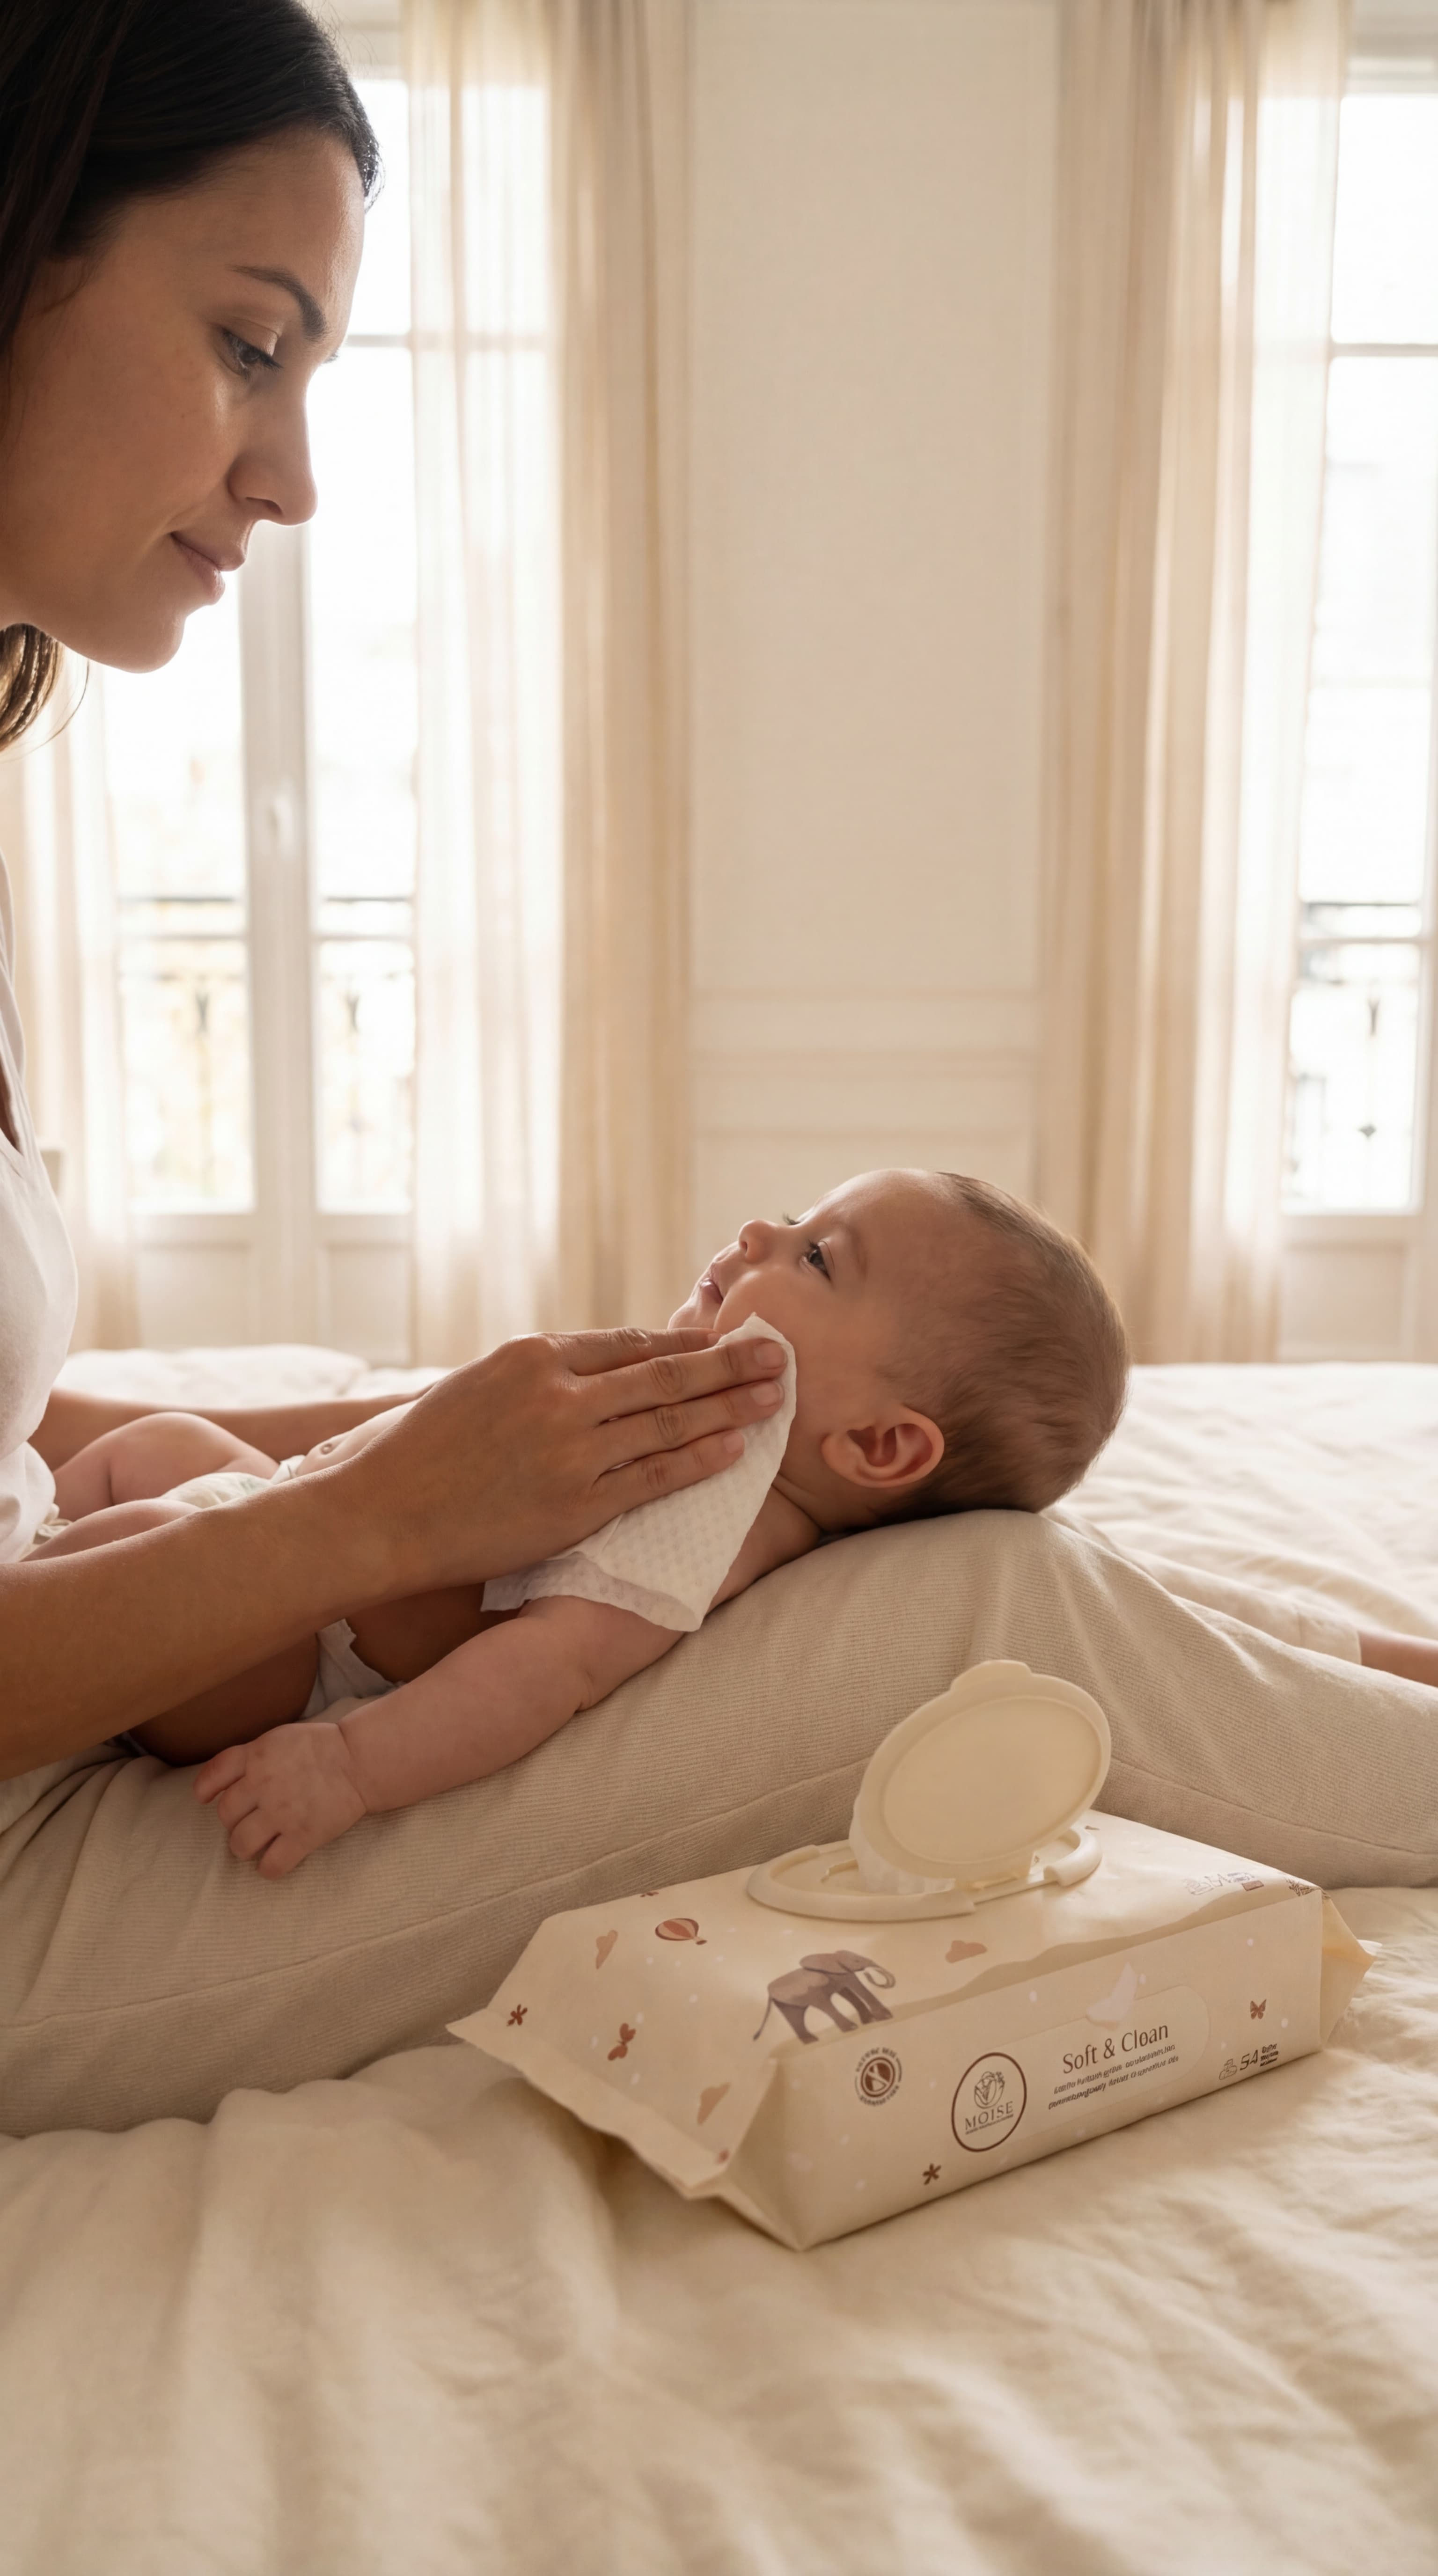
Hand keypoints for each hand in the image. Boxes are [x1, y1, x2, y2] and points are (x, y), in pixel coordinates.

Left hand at [196, 1723, 367, 1875]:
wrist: (359, 1761)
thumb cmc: (322, 1747)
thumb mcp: (280, 1738)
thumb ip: (253, 1756)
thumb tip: (228, 1778)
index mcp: (256, 1757)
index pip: (213, 1776)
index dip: (204, 1790)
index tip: (205, 1798)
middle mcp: (263, 1785)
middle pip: (225, 1814)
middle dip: (232, 1821)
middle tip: (247, 1821)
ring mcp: (281, 1813)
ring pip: (240, 1844)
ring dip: (243, 1848)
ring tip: (255, 1845)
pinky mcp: (302, 1837)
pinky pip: (271, 1865)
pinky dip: (268, 1868)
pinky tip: (274, 1862)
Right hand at [326, 1327, 787, 1596]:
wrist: (377, 1513)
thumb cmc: (416, 1453)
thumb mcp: (474, 1386)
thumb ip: (535, 1377)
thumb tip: (588, 1375)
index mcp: (531, 1356)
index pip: (627, 1343)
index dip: (682, 1341)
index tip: (720, 1337)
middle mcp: (558, 1395)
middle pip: (665, 1373)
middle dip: (729, 1363)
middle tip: (779, 1354)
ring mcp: (571, 1450)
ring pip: (670, 1422)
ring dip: (729, 1407)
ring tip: (773, 1398)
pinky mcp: (575, 1505)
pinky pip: (654, 1478)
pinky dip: (699, 1460)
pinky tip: (733, 1449)